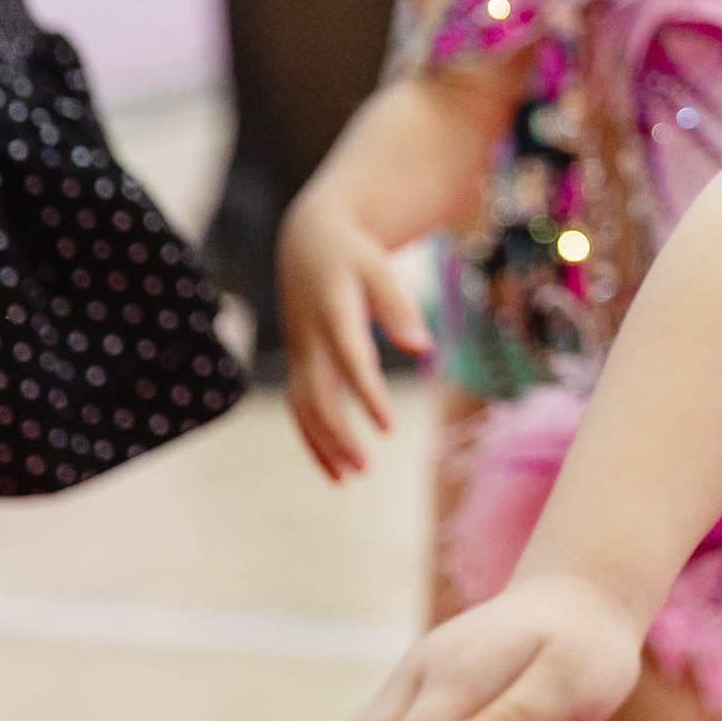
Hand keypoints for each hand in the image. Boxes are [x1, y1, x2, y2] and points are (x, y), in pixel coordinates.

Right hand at [278, 191, 432, 480]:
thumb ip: (400, 306)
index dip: (368, 394)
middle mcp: (310, 339)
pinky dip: (312, 438)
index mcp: (333, 313)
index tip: (388, 427)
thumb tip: (424, 348)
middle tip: (366, 467)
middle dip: (338, 433)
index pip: (351, 360)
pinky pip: (298, 407)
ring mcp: (299, 353)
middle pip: (318, 395)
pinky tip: (334, 467)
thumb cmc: (352, 255)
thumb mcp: (378, 268)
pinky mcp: (297, 362)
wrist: (307, 243)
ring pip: (302, 407)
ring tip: (349, 477)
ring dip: (322, 444)